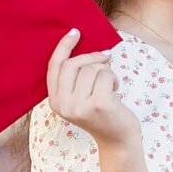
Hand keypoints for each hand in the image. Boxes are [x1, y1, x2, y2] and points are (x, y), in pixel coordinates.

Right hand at [46, 29, 139, 145]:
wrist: (117, 140)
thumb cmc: (102, 113)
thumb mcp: (80, 97)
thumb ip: (75, 78)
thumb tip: (83, 47)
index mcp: (55, 101)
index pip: (55, 67)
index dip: (64, 47)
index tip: (75, 32)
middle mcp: (63, 105)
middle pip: (72, 65)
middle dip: (91, 56)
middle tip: (105, 56)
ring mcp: (79, 106)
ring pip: (91, 69)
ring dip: (105, 71)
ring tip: (109, 85)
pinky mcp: (98, 104)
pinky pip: (104, 75)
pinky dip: (113, 78)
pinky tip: (115, 90)